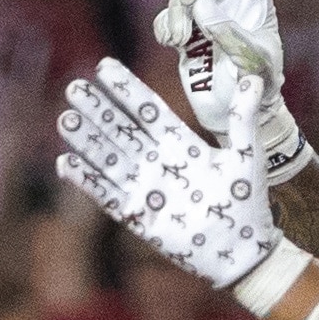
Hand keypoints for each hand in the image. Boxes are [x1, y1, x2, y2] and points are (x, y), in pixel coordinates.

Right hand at [54, 62, 280, 296]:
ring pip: (109, 159)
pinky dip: (87, 181)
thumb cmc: (247, 204)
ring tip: (65, 118)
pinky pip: (107, 195)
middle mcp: (158, 163)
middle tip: (74, 87)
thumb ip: (242, 118)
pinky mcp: (138, 216)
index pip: (148, 110)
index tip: (104, 66)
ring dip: (86, 140)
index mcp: (180, 144)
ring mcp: (146, 189)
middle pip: (121, 130)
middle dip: (98, 110)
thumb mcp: (247, 155)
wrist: (242, 253)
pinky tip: (67, 163)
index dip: (126, 90)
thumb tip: (253, 78)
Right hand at [153, 0, 308, 181]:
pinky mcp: (187, 37)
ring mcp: (206, 19)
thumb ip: (229, 34)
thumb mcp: (251, 64)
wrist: (237, 116)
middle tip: (189, 22)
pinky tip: (173, 44)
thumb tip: (202, 7)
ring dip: (176, 15)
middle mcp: (230, 5)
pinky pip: (168, 17)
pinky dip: (166, 27)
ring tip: (181, 43)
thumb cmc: (256, 90)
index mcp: (255, 4)